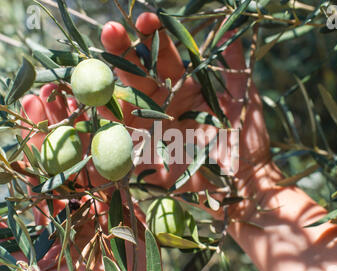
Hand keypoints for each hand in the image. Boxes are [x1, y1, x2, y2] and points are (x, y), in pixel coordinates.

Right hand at [16, 12, 274, 270]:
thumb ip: (234, 66)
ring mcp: (149, 127)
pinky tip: (88, 109)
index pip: (164, 55)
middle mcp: (162, 103)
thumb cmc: (248, 141)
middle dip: (121, 50)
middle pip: (136, 72)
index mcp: (185, 86)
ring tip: (89, 65)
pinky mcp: (142, 154)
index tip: (146, 19)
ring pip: (121, 100)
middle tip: (108, 30)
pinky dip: (101, 127)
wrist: (244, 184)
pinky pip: (118, 140)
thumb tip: (231, 31)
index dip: (154, 36)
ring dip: (105, 84)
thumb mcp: (243, 99)